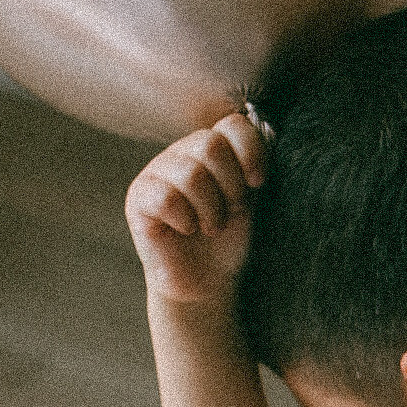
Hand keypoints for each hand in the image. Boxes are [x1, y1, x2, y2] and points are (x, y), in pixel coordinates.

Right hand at [125, 111, 265, 304]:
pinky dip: (185, 219)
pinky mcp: (138, 199)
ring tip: (211, 227)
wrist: (206, 281)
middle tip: (230, 211)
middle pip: (211, 145)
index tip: (257, 183)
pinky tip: (186, 230)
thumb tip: (269, 132)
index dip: (251, 153)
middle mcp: (182, 152)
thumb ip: (254, 165)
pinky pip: (165, 197)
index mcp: (212, 147)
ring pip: (190, 174)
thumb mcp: (251, 199)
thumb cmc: (229, 239)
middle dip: (231, 186)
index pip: (233, 125)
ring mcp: (156, 172)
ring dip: (211, 209)